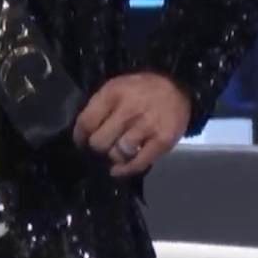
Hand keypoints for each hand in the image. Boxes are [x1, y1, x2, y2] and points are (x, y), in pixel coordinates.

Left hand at [72, 74, 190, 178]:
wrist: (178, 87)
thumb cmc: (141, 88)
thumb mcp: (117, 87)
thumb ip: (100, 106)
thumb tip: (83, 132)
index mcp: (114, 93)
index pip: (87, 122)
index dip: (79, 136)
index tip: (81, 141)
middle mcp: (129, 110)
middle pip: (99, 142)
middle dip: (96, 147)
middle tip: (101, 146)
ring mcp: (147, 127)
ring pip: (117, 154)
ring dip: (113, 156)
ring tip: (115, 152)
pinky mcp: (162, 142)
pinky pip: (138, 163)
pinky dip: (125, 170)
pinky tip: (118, 170)